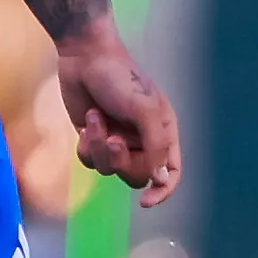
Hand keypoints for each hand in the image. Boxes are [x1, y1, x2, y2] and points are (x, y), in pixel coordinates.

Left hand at [53, 19, 180, 207]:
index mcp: (163, 131)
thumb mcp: (144, 109)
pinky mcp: (93, 138)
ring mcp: (117, 139)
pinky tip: (86, 121)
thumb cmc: (120, 77)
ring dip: (98, 147)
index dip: (163, 190)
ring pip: (110, 169)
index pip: (172, 172)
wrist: (85, 56)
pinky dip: (86, 145)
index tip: (146, 202)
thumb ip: (156, 144)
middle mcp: (142, 139)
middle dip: (120, 160)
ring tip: (94, 118)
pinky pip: (90, 160)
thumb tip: (160, 178)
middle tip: (111, 140)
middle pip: (137, 175)